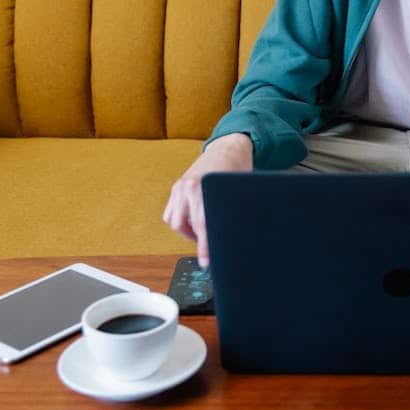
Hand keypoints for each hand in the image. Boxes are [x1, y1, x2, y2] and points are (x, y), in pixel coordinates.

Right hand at [162, 133, 252, 266]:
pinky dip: (180, 222)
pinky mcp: (176, 187)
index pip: (202, 225)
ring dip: (186, 232)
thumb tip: (235, 241)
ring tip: (202, 233)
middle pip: (184, 226)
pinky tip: (194, 222)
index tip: (206, 262)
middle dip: (196, 241)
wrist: (229, 147)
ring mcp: (180, 186)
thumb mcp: (239, 193)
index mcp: (205, 188)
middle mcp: (189, 187)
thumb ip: (233, 214)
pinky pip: (170, 213)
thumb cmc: (238, 170)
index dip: (205, 247)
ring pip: (174, 221)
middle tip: (208, 250)